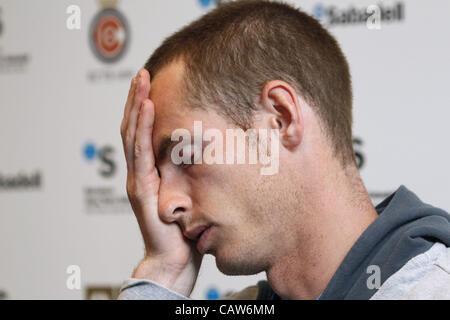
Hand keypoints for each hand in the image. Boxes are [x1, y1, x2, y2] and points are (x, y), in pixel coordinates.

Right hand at [120, 69, 201, 295]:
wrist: (175, 259)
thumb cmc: (183, 231)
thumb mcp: (188, 194)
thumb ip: (189, 175)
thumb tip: (207, 154)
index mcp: (149, 173)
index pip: (143, 134)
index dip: (144, 109)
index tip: (150, 86)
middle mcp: (140, 172)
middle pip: (134, 128)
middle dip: (138, 98)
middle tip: (143, 73)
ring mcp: (138, 179)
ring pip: (133, 134)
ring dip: (137, 104)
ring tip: (142, 80)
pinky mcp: (141, 187)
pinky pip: (140, 152)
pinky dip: (142, 127)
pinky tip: (146, 107)